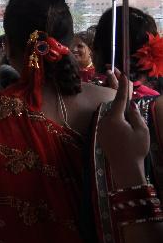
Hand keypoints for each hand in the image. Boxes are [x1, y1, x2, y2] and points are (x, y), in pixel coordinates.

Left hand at [97, 69, 148, 185]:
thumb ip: (135, 115)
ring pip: (112, 116)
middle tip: (125, 99)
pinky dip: (116, 123)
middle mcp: (103, 121)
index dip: (122, 87)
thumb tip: (131, 105)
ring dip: (120, 116)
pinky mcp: (100, 134)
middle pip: (115, 108)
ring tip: (128, 127)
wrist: (124, 167)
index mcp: (114, 118)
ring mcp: (100, 128)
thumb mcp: (141, 130)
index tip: (123, 75)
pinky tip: (123, 131)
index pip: (119, 99)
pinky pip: (109, 124)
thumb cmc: (136, 148)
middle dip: (123, 105)